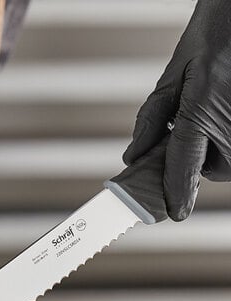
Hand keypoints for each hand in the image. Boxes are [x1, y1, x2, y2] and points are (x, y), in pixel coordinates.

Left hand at [123, 0, 230, 220]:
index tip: (174, 214)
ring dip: (217, 147)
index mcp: (203, 113)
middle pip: (211, 170)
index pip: (183, 168)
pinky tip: (225, 107)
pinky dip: (230, 136)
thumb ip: (153, 119)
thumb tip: (134, 156)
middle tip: (191, 126)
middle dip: (197, 157)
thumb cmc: (218, 30)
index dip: (176, 195)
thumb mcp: (175, 72)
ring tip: (212, 107)